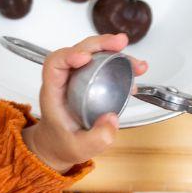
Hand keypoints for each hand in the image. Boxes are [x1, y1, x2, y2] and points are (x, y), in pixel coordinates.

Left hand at [21, 34, 147, 172]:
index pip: (54, 64)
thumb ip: (95, 138)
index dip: (68, 55)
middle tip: (120, 43)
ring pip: (94, 55)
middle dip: (99, 44)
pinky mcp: (90, 80)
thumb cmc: (62, 143)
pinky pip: (104, 65)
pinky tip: (136, 71)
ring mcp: (77, 78)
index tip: (86, 57)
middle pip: (78, 51)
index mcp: (54, 93)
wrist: (59, 145)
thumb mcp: (78, 148)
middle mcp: (64, 80)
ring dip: (115, 52)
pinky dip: (120, 64)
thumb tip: (112, 118)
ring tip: (137, 63)